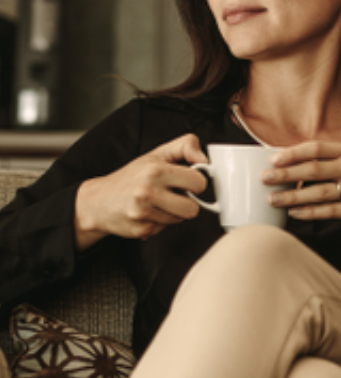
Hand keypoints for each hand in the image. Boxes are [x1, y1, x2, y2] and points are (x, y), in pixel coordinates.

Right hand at [74, 134, 208, 248]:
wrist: (98, 201)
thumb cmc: (130, 177)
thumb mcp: (156, 154)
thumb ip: (184, 147)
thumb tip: (205, 158)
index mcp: (155, 170)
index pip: (198, 182)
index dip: (195, 183)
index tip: (187, 182)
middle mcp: (148, 191)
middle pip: (192, 208)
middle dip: (186, 202)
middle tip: (173, 194)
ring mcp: (144, 213)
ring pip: (180, 220)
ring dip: (173, 212)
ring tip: (157, 202)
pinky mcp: (141, 230)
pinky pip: (165, 229)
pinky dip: (159, 222)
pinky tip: (148, 213)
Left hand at [263, 140, 340, 230]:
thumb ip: (329, 160)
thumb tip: (292, 164)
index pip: (316, 148)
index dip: (293, 153)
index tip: (273, 159)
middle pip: (314, 169)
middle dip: (286, 174)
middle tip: (266, 179)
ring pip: (319, 192)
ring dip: (293, 197)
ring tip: (273, 199)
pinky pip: (331, 211)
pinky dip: (310, 212)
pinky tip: (295, 213)